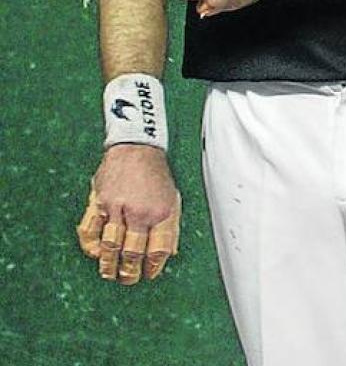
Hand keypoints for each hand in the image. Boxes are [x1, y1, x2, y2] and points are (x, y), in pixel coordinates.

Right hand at [80, 145, 181, 284]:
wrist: (138, 147)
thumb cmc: (157, 175)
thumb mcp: (173, 198)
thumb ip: (170, 227)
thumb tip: (170, 254)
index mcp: (163, 212)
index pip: (158, 250)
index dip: (153, 268)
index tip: (149, 275)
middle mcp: (140, 212)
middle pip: (133, 252)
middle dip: (130, 272)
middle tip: (128, 280)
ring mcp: (118, 207)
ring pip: (112, 245)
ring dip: (109, 265)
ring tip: (110, 274)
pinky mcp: (100, 202)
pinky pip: (91, 230)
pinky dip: (91, 246)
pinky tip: (95, 254)